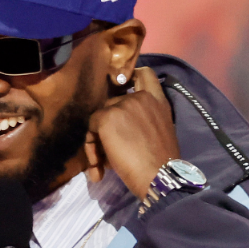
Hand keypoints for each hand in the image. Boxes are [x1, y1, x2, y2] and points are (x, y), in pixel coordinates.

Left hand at [83, 66, 181, 198]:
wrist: (159, 174)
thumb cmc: (159, 161)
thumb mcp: (155, 131)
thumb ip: (139, 120)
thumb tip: (116, 127)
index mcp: (158, 101)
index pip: (144, 74)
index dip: (127, 78)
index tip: (119, 89)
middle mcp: (142, 97)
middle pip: (111, 104)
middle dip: (106, 127)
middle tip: (107, 154)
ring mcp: (123, 105)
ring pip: (99, 118)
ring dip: (97, 143)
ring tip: (101, 166)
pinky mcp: (107, 116)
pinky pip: (90, 128)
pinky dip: (91, 149)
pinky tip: (99, 168)